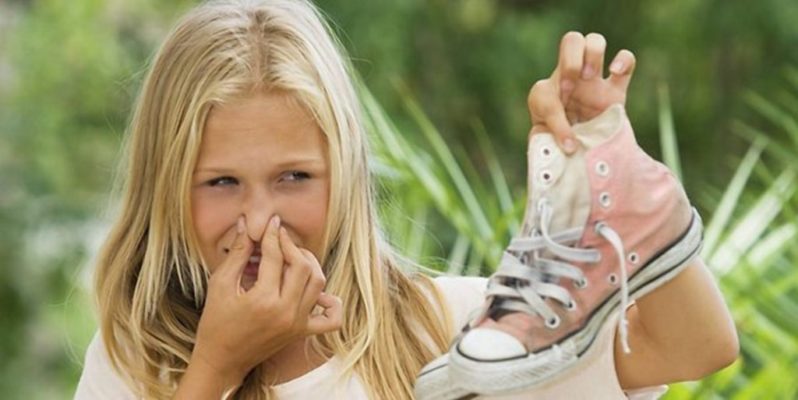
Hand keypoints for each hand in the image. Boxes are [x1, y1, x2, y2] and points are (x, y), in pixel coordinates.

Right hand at [189, 215, 342, 389]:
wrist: (222, 360)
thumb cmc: (216, 322)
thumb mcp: (220, 284)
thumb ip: (238, 253)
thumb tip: (247, 225)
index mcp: (263, 300)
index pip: (275, 256)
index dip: (273, 235)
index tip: (272, 223)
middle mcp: (286, 312)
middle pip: (303, 265)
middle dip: (292, 246)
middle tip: (280, 239)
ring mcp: (297, 324)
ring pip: (318, 282)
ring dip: (309, 264)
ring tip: (292, 257)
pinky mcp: (302, 332)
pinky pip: (331, 318)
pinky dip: (331, 302)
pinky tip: (316, 291)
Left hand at [527, 32, 636, 152]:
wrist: (579, 154)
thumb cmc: (558, 145)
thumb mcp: (546, 141)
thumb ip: (554, 136)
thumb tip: (571, 145)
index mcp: (548, 92)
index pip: (544, 89)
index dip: (552, 106)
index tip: (562, 128)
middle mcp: (572, 79)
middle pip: (572, 40)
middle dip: (571, 59)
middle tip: (571, 86)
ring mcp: (595, 82)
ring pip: (595, 41)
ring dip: (592, 54)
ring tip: (590, 77)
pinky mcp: (616, 91)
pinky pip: (627, 61)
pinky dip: (624, 60)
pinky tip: (616, 71)